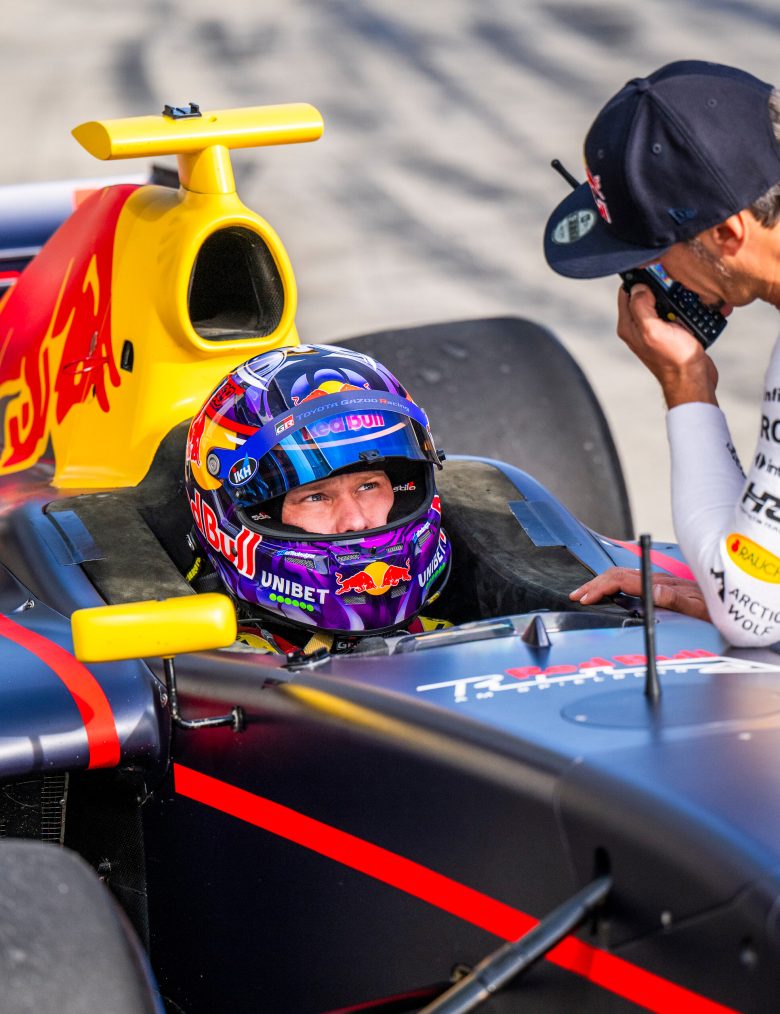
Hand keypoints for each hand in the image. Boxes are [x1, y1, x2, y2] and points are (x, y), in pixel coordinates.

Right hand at [570, 566, 710, 621]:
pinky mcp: (661, 586)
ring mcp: (659, 581)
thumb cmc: (717, 610)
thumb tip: (652, 590)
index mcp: (662, 585)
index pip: (622, 580)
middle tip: (575, 596)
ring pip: (622, 575)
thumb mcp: (700, 610)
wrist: (733, 602)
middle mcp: (658, 579)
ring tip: (584, 593)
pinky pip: (630, 580)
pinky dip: (611, 584)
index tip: (585, 598)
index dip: (600, 588)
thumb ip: (676, 599)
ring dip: (600, 583)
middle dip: (593, 584)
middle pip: (617, 574)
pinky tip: (607, 591)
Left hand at [617, 285, 718, 407]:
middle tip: (673, 286)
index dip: (639, 279)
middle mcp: (639, 327)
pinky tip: (692, 311)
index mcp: (629, 325)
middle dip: (660, 287)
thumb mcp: (654, 330)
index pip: (626, 292)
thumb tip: (639, 287)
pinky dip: (685, 309)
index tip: (655, 273)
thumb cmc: (675, 360)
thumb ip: (642, 307)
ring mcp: (655, 330)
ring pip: (663, 302)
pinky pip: (676, 312)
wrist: (694, 379)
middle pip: (646, 295)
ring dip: (676, 298)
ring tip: (684, 301)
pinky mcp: (671, 332)